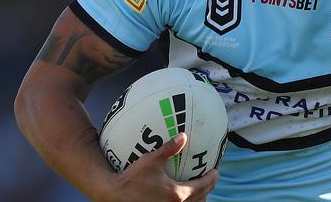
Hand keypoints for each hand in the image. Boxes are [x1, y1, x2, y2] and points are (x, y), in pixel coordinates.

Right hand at [99, 133, 218, 201]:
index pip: (201, 187)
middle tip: (212, 179)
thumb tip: (183, 136)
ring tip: (201, 190)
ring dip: (199, 198)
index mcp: (176, 194)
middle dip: (208, 189)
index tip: (216, 171)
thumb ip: (169, 148)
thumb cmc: (132, 177)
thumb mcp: (151, 160)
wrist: (115, 195)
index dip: (211, 179)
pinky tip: (181, 195)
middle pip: (200, 199)